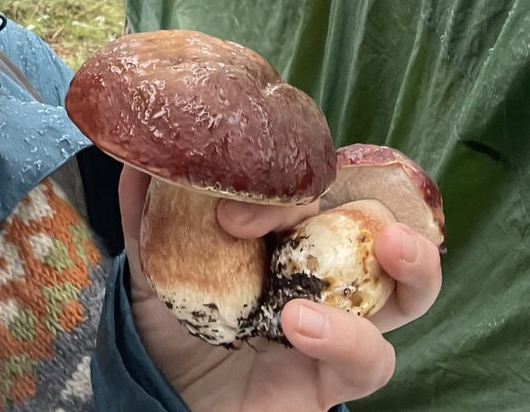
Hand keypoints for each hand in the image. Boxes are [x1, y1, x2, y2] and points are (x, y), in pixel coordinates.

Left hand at [119, 168, 442, 411]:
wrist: (165, 400)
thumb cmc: (172, 329)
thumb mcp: (155, 268)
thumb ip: (149, 219)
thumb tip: (137, 163)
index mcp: (288, 233)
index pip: (317, 188)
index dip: (291, 184)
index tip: (229, 207)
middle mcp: (322, 271)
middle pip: (381, 227)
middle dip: (386, 207)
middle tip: (367, 204)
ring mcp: (339, 324)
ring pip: (409, 292)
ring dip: (414, 264)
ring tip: (391, 246)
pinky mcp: (335, 378)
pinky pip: (372, 358)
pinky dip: (347, 336)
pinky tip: (302, 323)